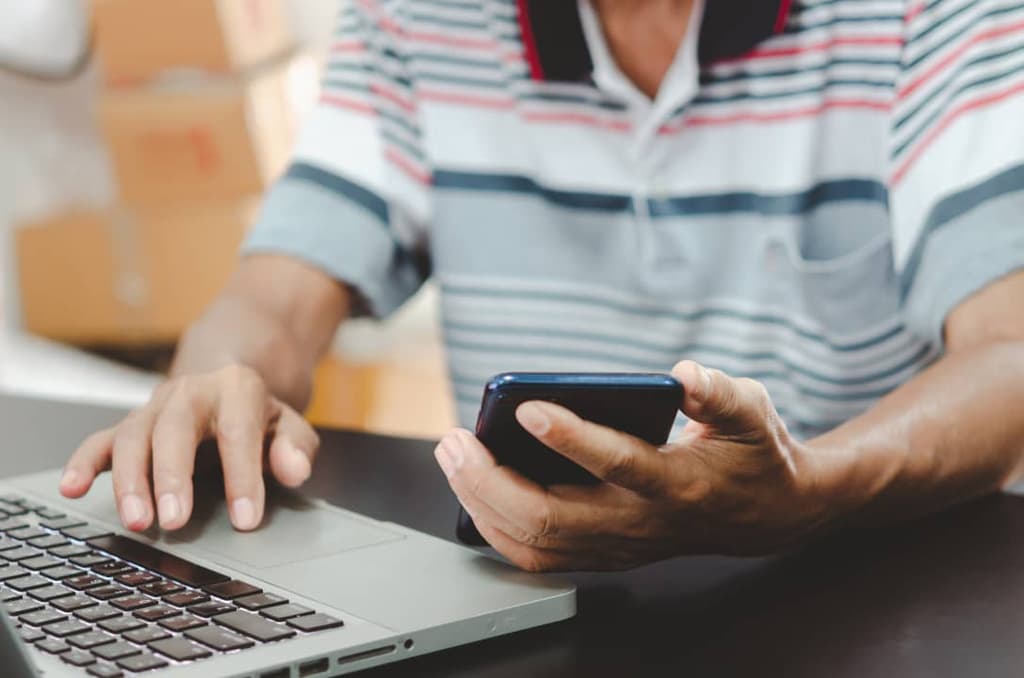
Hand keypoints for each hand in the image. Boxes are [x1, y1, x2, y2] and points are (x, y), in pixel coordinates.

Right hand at [60, 365, 319, 532]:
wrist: (227, 379)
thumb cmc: (258, 414)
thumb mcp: (290, 424)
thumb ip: (296, 446)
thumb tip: (294, 470)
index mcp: (237, 389)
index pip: (239, 433)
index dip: (243, 477)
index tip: (246, 520)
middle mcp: (190, 392)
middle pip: (175, 429)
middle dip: (173, 477)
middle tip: (175, 522)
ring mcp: (155, 408)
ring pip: (134, 436)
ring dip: (130, 480)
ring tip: (137, 521)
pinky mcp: (130, 424)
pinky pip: (101, 440)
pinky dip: (83, 462)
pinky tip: (72, 488)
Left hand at [435, 361, 832, 571]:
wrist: (768, 516)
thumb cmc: (752, 455)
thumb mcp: (753, 412)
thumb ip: (721, 392)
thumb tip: (684, 372)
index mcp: (681, 483)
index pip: (620, 464)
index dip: (571, 438)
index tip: (528, 406)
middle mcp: (643, 522)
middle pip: (555, 517)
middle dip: (492, 480)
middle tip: (455, 440)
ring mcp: (620, 545)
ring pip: (537, 542)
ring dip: (482, 503)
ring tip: (454, 457)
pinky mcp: (604, 553)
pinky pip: (538, 555)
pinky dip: (495, 527)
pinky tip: (471, 491)